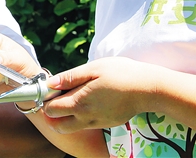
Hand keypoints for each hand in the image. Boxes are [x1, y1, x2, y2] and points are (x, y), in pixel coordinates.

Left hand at [43, 57, 160, 132]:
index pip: (51, 110)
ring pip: (71, 127)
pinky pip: (86, 125)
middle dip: (52, 113)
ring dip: (65, 117)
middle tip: (57, 96)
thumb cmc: (121, 73)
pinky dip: (80, 117)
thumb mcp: (94, 68)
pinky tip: (88, 100)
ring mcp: (96, 123)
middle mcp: (86, 117)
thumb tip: (51, 83)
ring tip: (71, 97)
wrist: (148, 89)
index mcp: (80, 102)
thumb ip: (70, 77)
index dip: (47, 99)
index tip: (51, 88)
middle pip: (57, 125)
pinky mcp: (106, 124)